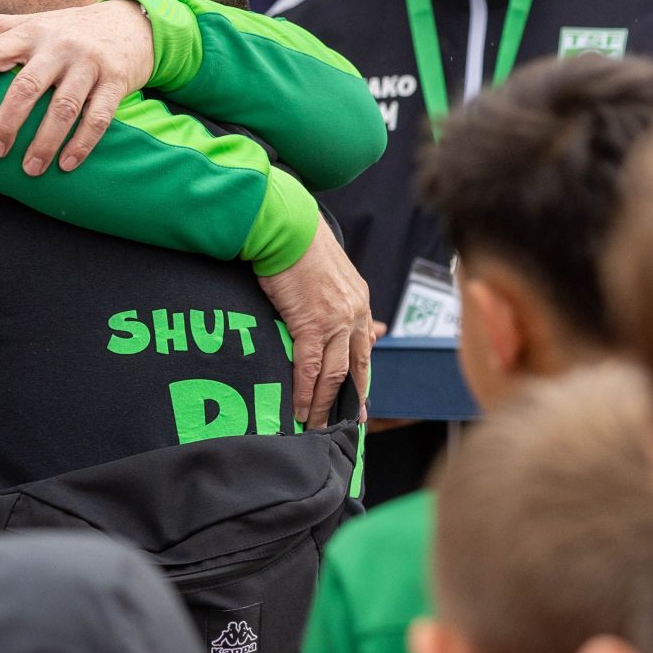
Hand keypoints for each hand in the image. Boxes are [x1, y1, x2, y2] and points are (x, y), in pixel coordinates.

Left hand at [0, 0, 153, 174]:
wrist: (132, 23)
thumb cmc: (70, 28)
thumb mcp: (33, 21)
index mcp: (31, 32)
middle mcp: (58, 45)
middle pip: (26, 86)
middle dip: (7, 122)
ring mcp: (89, 63)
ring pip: (63, 108)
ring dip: (45, 142)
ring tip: (30, 169)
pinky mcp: (116, 81)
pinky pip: (98, 117)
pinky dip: (82, 144)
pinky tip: (66, 164)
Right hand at [259, 227, 374, 427]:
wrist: (288, 227)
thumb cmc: (301, 244)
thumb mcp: (329, 273)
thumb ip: (337, 300)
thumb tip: (347, 322)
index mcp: (359, 301)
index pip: (365, 348)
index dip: (362, 378)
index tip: (360, 401)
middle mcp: (354, 313)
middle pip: (355, 368)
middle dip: (351, 400)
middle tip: (348, 424)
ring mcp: (335, 320)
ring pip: (334, 375)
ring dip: (323, 403)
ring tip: (314, 424)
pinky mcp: (310, 323)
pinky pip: (310, 367)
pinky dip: (304, 391)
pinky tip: (299, 409)